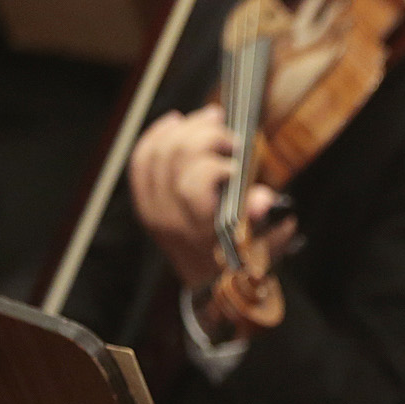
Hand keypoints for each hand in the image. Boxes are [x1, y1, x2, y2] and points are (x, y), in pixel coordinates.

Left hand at [128, 106, 296, 292]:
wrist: (212, 283)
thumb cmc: (242, 256)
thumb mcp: (262, 240)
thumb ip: (258, 215)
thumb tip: (263, 198)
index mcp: (201, 229)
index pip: (195, 182)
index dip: (216, 161)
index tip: (240, 156)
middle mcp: (172, 219)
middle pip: (175, 157)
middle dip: (203, 134)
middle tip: (227, 130)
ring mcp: (153, 210)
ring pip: (157, 152)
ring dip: (184, 129)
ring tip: (208, 120)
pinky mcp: (144, 203)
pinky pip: (140, 160)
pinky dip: (156, 136)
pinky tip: (174, 122)